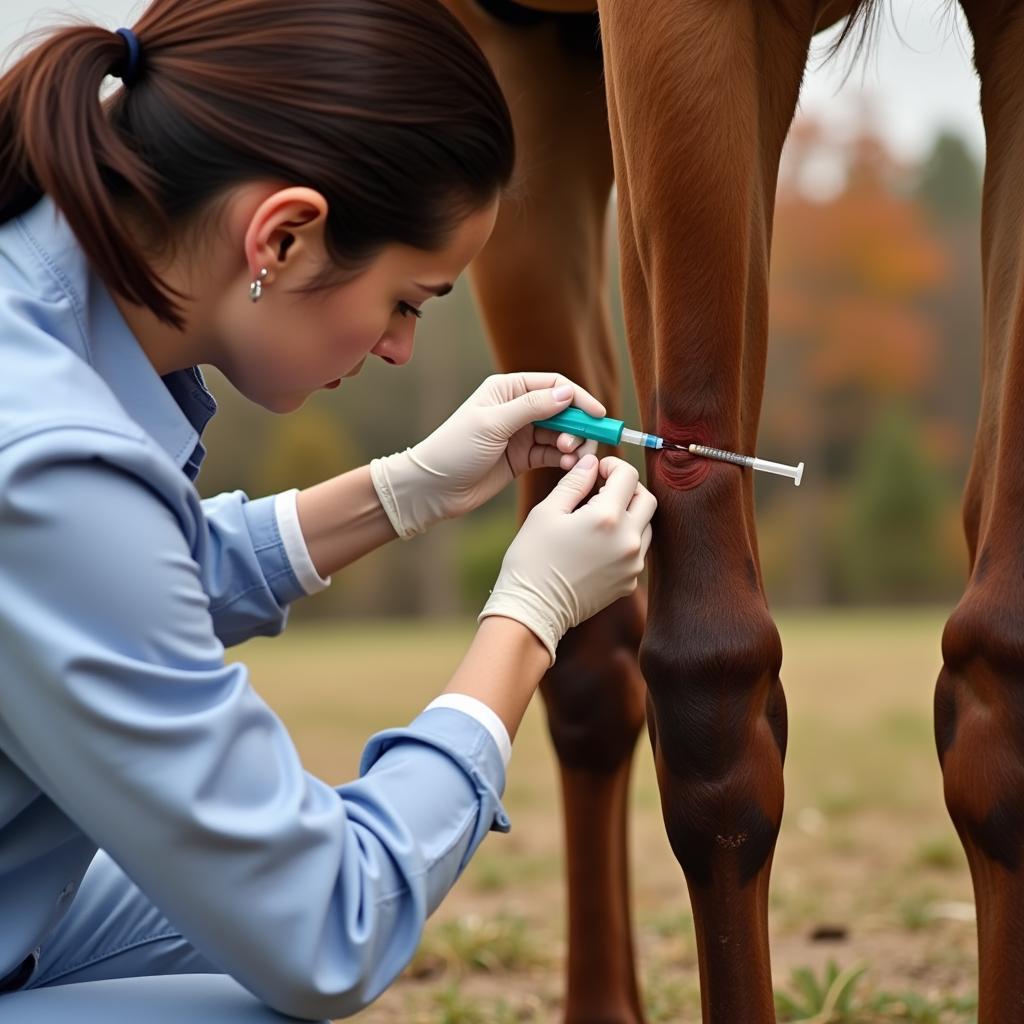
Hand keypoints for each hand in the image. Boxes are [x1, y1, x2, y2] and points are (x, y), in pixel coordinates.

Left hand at [369, 372, 605, 538]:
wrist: (433, 488)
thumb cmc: (455, 449)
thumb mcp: (493, 424)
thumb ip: (532, 407)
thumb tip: (568, 393)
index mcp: (508, 389)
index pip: (554, 385)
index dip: (579, 399)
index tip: (597, 416)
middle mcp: (517, 408)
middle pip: (563, 410)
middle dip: (577, 426)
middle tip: (578, 446)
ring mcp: (521, 434)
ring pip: (561, 434)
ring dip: (572, 445)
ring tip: (570, 458)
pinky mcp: (522, 458)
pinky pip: (552, 454)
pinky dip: (563, 459)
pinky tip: (567, 466)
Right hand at [478, 454, 655, 665]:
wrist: (533, 610)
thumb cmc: (533, 559)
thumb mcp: (547, 512)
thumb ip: (574, 482)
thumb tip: (592, 463)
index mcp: (607, 517)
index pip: (628, 475)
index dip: (613, 465)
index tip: (598, 470)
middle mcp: (628, 540)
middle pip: (646, 498)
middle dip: (627, 488)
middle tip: (603, 490)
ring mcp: (632, 564)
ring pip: (647, 525)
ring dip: (630, 514)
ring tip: (599, 518)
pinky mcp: (629, 582)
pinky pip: (637, 551)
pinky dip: (625, 540)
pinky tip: (598, 543)